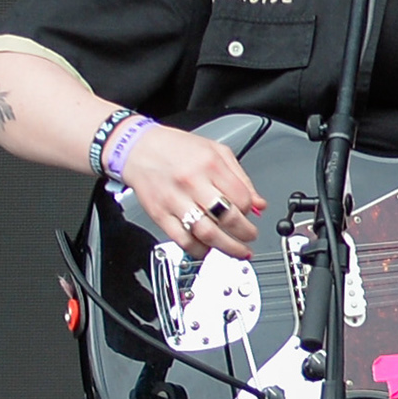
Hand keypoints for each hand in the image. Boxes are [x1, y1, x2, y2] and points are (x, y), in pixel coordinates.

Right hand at [123, 124, 262, 258]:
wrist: (138, 148)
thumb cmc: (176, 148)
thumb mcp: (216, 152)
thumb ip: (241, 178)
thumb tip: (259, 203)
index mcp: (210, 165)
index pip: (241, 198)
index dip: (249, 209)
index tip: (250, 213)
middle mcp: (193, 183)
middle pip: (227, 218)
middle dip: (245, 233)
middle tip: (250, 237)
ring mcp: (175, 201)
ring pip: (207, 234)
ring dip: (227, 248)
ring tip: (237, 250)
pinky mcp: (160, 215)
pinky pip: (183, 240)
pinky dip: (199, 250)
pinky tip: (208, 248)